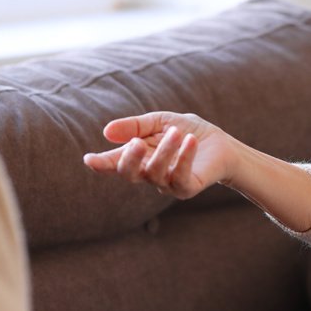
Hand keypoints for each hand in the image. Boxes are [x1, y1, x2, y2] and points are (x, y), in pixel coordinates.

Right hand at [82, 112, 236, 198]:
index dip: (102, 163)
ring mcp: (166, 183)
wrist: (221, 144)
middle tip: (136, 142)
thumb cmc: (187, 131)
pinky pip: (179, 178)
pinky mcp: (186, 189)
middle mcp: (149, 173)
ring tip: (176, 132)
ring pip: (155, 173)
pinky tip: (190, 141)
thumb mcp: (160, 122)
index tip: (89, 160)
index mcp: (139, 157)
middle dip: (130, 159)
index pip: (116, 163)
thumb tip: (106, 132)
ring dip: (164, 151)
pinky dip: (183, 158)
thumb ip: (136, 126)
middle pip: (130, 173)